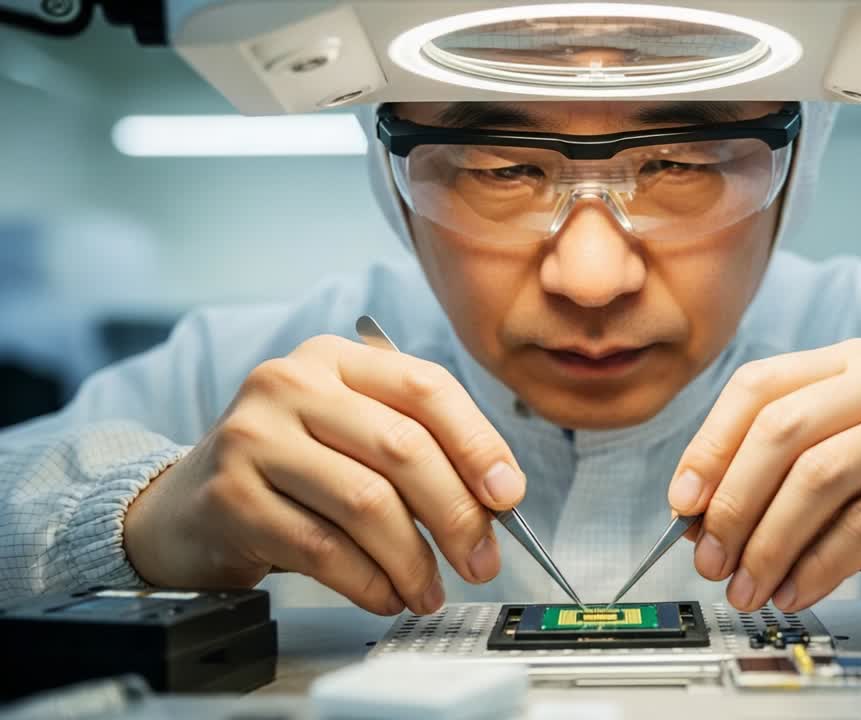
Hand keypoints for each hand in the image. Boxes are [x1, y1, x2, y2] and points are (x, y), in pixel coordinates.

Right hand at [123, 335, 523, 615]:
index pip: (426, 388)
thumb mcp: (352, 434)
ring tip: (428, 589)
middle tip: (480, 560)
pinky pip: (322, 547)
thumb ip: (419, 448)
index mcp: (335, 358)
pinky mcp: (231, 496)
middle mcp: (290, 383)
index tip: (507, 494)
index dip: (478, 444)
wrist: (188, 505)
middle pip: (402, 447)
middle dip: (456, 514)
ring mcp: (253, 437)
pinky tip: (386, 594)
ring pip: (366, 502)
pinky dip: (368, 580)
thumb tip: (497, 496)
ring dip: (412, 559)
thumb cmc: (292, 469)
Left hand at [667, 340, 860, 611]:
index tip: (683, 503)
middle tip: (711, 559)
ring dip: (770, 543)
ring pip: (818, 476)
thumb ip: (782, 479)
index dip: (710, 446)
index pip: (758, 386)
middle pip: (781, 430)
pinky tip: (798, 589)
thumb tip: (702, 519)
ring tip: (750, 586)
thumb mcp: (847, 471)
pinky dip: (819, 564)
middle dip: (733, 504)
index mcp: (853, 360)